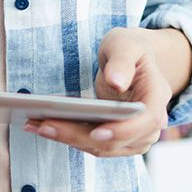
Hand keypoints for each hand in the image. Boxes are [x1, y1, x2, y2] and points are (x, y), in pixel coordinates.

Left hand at [23, 27, 170, 157]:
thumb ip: (122, 61)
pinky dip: (68, 137)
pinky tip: (42, 126)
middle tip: (44, 125)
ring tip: (35, 125)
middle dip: (78, 135)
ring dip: (67, 139)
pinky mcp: (115, 140)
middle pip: (116, 140)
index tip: (96, 132)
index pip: (145, 121)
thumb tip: (117, 82)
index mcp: (157, 97)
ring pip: (101, 147)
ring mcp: (134, 136)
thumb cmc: (128, 48)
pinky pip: (92, 144)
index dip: (122, 130)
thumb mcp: (125, 44)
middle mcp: (149, 124)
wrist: (130, 60)